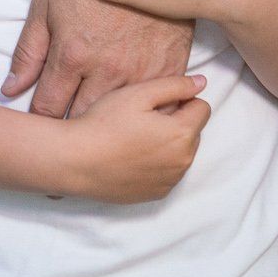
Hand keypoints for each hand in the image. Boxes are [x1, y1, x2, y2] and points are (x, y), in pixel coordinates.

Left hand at [3, 0, 194, 118]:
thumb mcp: (46, 6)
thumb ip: (28, 52)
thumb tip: (11, 90)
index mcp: (72, 56)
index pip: (48, 110)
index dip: (39, 120)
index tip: (38, 125)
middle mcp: (106, 72)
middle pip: (81, 122)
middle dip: (69, 129)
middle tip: (63, 131)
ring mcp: (141, 74)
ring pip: (117, 121)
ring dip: (103, 125)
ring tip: (94, 125)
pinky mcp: (168, 72)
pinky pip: (152, 109)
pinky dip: (139, 113)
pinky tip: (129, 113)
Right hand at [46, 73, 210, 201]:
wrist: (75, 160)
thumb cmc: (104, 123)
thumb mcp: (138, 94)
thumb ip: (175, 85)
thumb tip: (202, 83)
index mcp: (183, 134)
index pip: (202, 108)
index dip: (181, 99)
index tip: (156, 101)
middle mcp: (183, 162)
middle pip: (193, 131)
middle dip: (176, 121)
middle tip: (142, 117)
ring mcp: (170, 181)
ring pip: (181, 152)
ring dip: (168, 142)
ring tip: (135, 136)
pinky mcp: (156, 194)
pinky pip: (168, 172)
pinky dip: (157, 162)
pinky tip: (131, 154)